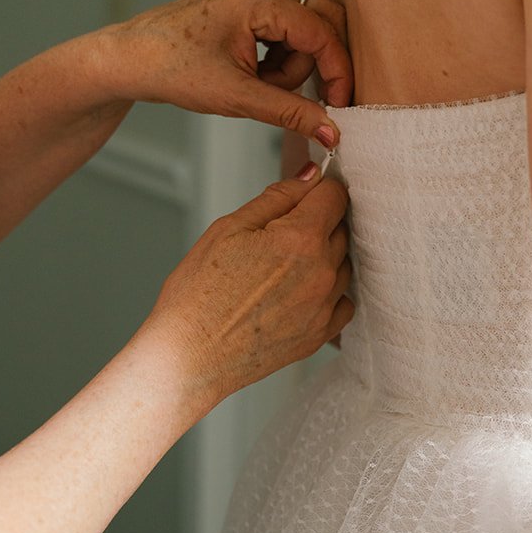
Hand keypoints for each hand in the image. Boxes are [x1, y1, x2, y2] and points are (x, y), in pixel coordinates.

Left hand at [120, 0, 351, 144]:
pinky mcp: (250, 1)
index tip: (340, 104)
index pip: (321, 33)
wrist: (132, 59)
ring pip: (306, 28)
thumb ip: (290, 112)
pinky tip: (255, 73)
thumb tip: (330, 130)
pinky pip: (287, 28)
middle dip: (318, 64)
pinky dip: (280, 56)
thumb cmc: (173, 69)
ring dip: (293, 64)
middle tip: (314, 99)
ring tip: (259, 85)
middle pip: (323, 20)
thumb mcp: (237, 96)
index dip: (336, 72)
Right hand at [143, 164, 352, 412]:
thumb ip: (278, 197)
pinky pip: (342, 302)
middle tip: (278, 235)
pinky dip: (327, 293)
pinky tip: (295, 293)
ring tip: (280, 268)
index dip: (319, 190)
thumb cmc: (198, 295)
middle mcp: (322, 272)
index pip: (335, 196)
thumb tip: (311, 176)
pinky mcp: (320, 334)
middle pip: (341, 228)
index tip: (305, 196)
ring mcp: (324, 306)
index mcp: (300, 239)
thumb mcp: (229, 228)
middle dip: (317, 223)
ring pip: (343, 265)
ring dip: (323, 258)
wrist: (189, 356)